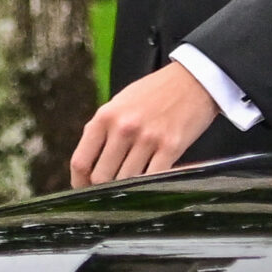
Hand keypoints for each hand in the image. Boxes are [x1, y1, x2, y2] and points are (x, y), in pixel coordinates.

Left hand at [70, 61, 221, 186]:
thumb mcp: (119, 104)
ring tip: (131, 186)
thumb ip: (102, 131)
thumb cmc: (153, 93)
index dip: (79, 182)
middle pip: (102, 177)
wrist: (192, 80)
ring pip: (126, 182)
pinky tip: (150, 184)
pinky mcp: (171, 147)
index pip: (81, 161)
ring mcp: (148, 138)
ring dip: (127, 189)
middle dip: (104, 188)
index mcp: (105, 116)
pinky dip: (149, 186)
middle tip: (110, 191)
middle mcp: (123, 128)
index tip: (83, 189)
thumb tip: (87, 165)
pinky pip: (153, 179)